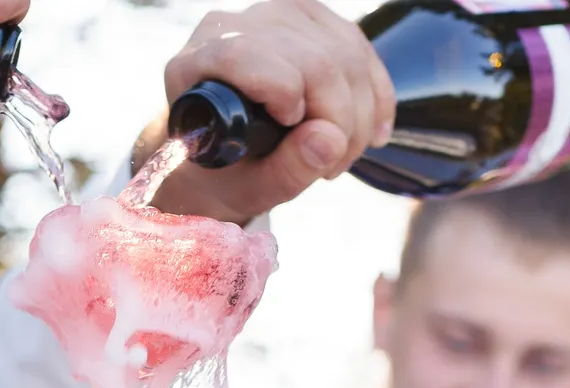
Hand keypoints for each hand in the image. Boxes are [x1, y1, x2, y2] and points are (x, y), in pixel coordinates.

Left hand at [146, 0, 394, 223]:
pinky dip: (374, 97)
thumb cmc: (226, 172)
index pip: (246, 55)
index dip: (283, 90)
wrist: (223, 153)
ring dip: (359, 116)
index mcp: (195, 65)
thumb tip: (331, 141)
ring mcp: (276, 16)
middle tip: (331, 168)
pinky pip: (360, 48)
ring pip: (346, 53)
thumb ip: (285, 171)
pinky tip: (368, 134)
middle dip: (340, 120)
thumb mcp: (247, 189)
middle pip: (314, 58)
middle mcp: (234, 27)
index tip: (294, 127)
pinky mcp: (312, 19)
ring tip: (339, 157)